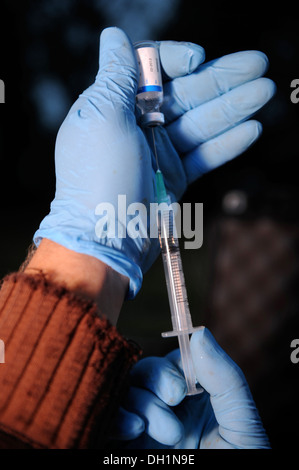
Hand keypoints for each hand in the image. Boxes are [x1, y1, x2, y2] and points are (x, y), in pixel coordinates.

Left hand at [34, 27, 275, 298]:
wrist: (106, 240)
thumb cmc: (99, 177)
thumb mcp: (101, 118)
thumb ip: (115, 76)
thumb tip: (114, 36)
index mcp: (115, 105)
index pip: (150, 68)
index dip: (176, 58)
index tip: (198, 59)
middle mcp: (138, 126)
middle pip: (185, 93)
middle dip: (221, 79)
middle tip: (258, 64)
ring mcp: (159, 153)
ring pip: (200, 123)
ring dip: (233, 107)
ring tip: (266, 91)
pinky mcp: (175, 178)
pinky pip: (204, 155)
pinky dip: (226, 144)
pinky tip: (251, 129)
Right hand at [112, 327, 269, 448]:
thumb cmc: (240, 463)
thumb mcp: (241, 422)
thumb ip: (224, 376)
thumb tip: (200, 333)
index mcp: (198, 396)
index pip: (173, 362)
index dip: (170, 367)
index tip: (179, 388)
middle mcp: (170, 408)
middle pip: (144, 372)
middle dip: (154, 384)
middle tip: (173, 403)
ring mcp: (148, 426)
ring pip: (126, 392)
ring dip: (139, 404)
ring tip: (163, 432)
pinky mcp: (130, 444)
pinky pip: (111, 419)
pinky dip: (115, 417)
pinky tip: (132, 429)